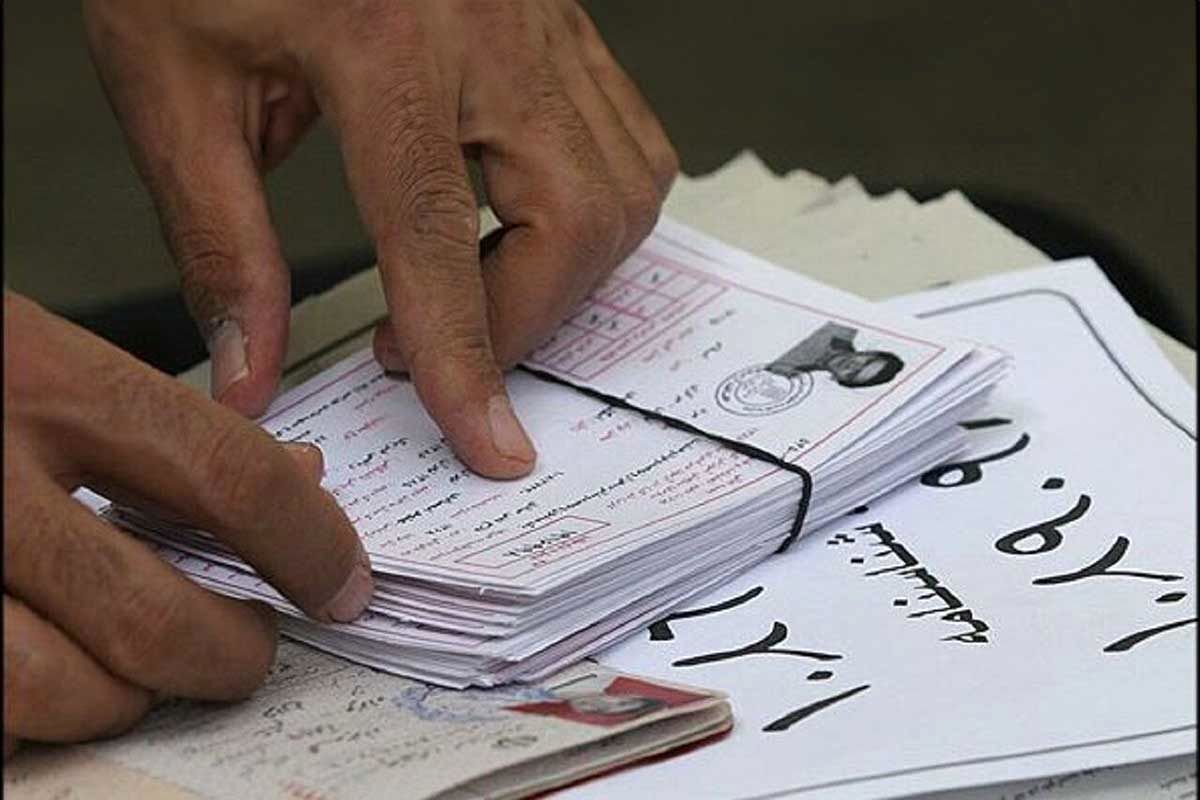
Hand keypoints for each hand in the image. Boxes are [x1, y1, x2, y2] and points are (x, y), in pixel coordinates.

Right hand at [2, 293, 372, 753]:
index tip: (342, 581)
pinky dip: (28, 719)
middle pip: (149, 613)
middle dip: (224, 653)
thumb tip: (298, 482)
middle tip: (242, 651)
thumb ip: (158, 422)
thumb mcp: (35, 351)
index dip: (310, 545)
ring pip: (56, 691)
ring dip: (118, 700)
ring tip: (131, 672)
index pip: (226, 475)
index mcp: (34, 374)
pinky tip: (40, 671)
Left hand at [83, 0, 677, 478]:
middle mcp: (487, 22)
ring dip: (567, 271)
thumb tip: (251, 367)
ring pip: (625, 182)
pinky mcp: (560, 18)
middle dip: (525, 319)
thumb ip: (221, 242)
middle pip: (574, 216)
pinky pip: (629, 135)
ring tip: (478, 287)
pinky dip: (597, 209)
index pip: (437, 235)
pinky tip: (525, 224)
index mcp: (380, 37)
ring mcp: (540, 15)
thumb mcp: (171, 85)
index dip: (465, 358)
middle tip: (443, 350)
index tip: (491, 441)